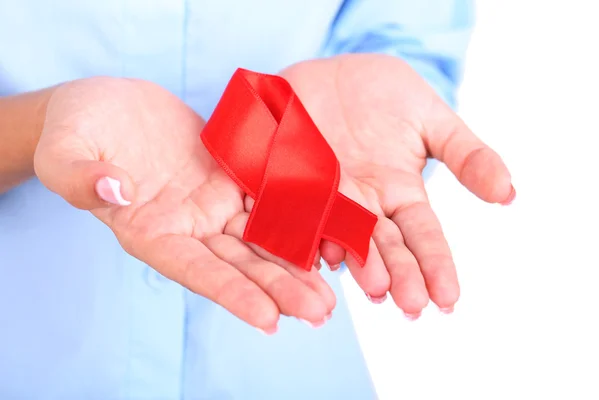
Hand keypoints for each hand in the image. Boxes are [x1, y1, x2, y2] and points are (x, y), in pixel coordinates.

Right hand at [34, 77, 334, 330]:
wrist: (107, 103)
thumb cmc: (76, 128)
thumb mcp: (63, 150)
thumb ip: (79, 176)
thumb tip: (114, 190)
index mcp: (149, 231)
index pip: (195, 271)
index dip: (232, 294)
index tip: (269, 319)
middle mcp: (187, 227)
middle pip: (239, 265)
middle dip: (279, 289)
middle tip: (321, 313)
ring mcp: (211, 205)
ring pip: (259, 240)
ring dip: (294, 265)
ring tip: (332, 292)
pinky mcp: (229, 179)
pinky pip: (267, 200)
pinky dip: (295, 218)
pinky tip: (325, 235)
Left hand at [281, 54, 513, 316]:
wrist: (332, 72)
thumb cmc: (386, 93)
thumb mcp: (432, 118)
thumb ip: (467, 155)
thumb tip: (509, 193)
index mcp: (401, 193)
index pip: (423, 236)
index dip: (436, 265)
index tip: (449, 298)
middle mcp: (365, 205)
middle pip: (386, 246)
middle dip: (400, 276)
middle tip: (411, 307)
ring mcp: (328, 197)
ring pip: (344, 236)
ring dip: (360, 266)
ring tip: (375, 290)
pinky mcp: (291, 185)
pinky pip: (300, 212)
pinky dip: (309, 235)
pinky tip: (319, 256)